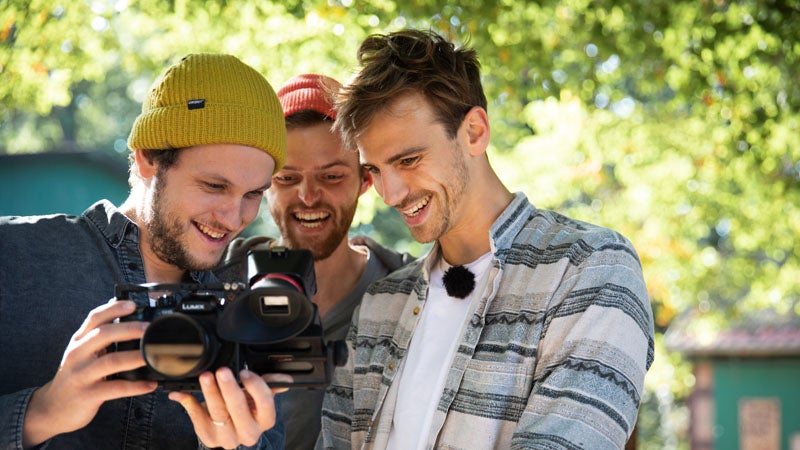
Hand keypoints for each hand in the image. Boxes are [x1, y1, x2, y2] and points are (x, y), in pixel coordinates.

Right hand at [23, 300, 156, 446]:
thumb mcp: (82, 353)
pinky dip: (135, 386)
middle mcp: (78, 355)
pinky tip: (150, 384)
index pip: (95, 318)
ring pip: (110, 362)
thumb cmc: (75, 376)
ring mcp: (82, 375)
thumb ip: (99, 336)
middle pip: (103, 335)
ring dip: (134, 357)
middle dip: (129, 329)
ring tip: (152, 355)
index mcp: (79, 341)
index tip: (133, 305)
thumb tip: (124, 316)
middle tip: (148, 329)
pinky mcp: (88, 395)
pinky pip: (115, 389)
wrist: (53, 408)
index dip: (113, 309)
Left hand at [169, 368, 291, 448]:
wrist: (233, 430)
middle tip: (222, 371)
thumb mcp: (260, 397)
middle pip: (238, 408)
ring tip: (205, 377)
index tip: (245, 372)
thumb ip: (270, 384)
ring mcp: (228, 437)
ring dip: (210, 393)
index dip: (255, 386)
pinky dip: (188, 403)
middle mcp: (249, 432)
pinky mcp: (209, 437)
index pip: (265, 403)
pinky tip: (181, 393)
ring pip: (218, 413)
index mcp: (266, 419)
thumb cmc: (248, 409)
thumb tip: (285, 378)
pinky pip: (197, 418)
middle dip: (229, 388)